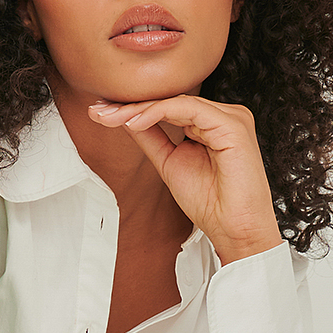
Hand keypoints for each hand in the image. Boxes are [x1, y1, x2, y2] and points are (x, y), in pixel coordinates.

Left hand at [89, 96, 281, 263]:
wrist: (234, 229)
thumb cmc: (210, 203)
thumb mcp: (169, 162)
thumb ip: (151, 138)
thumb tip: (126, 118)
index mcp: (212, 124)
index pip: (168, 107)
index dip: (133, 109)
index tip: (101, 113)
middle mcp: (223, 116)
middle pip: (170, 102)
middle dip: (130, 106)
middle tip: (98, 111)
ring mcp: (231, 118)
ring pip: (176, 102)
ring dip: (139, 109)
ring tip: (111, 118)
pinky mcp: (233, 124)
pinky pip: (189, 109)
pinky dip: (158, 113)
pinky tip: (134, 122)